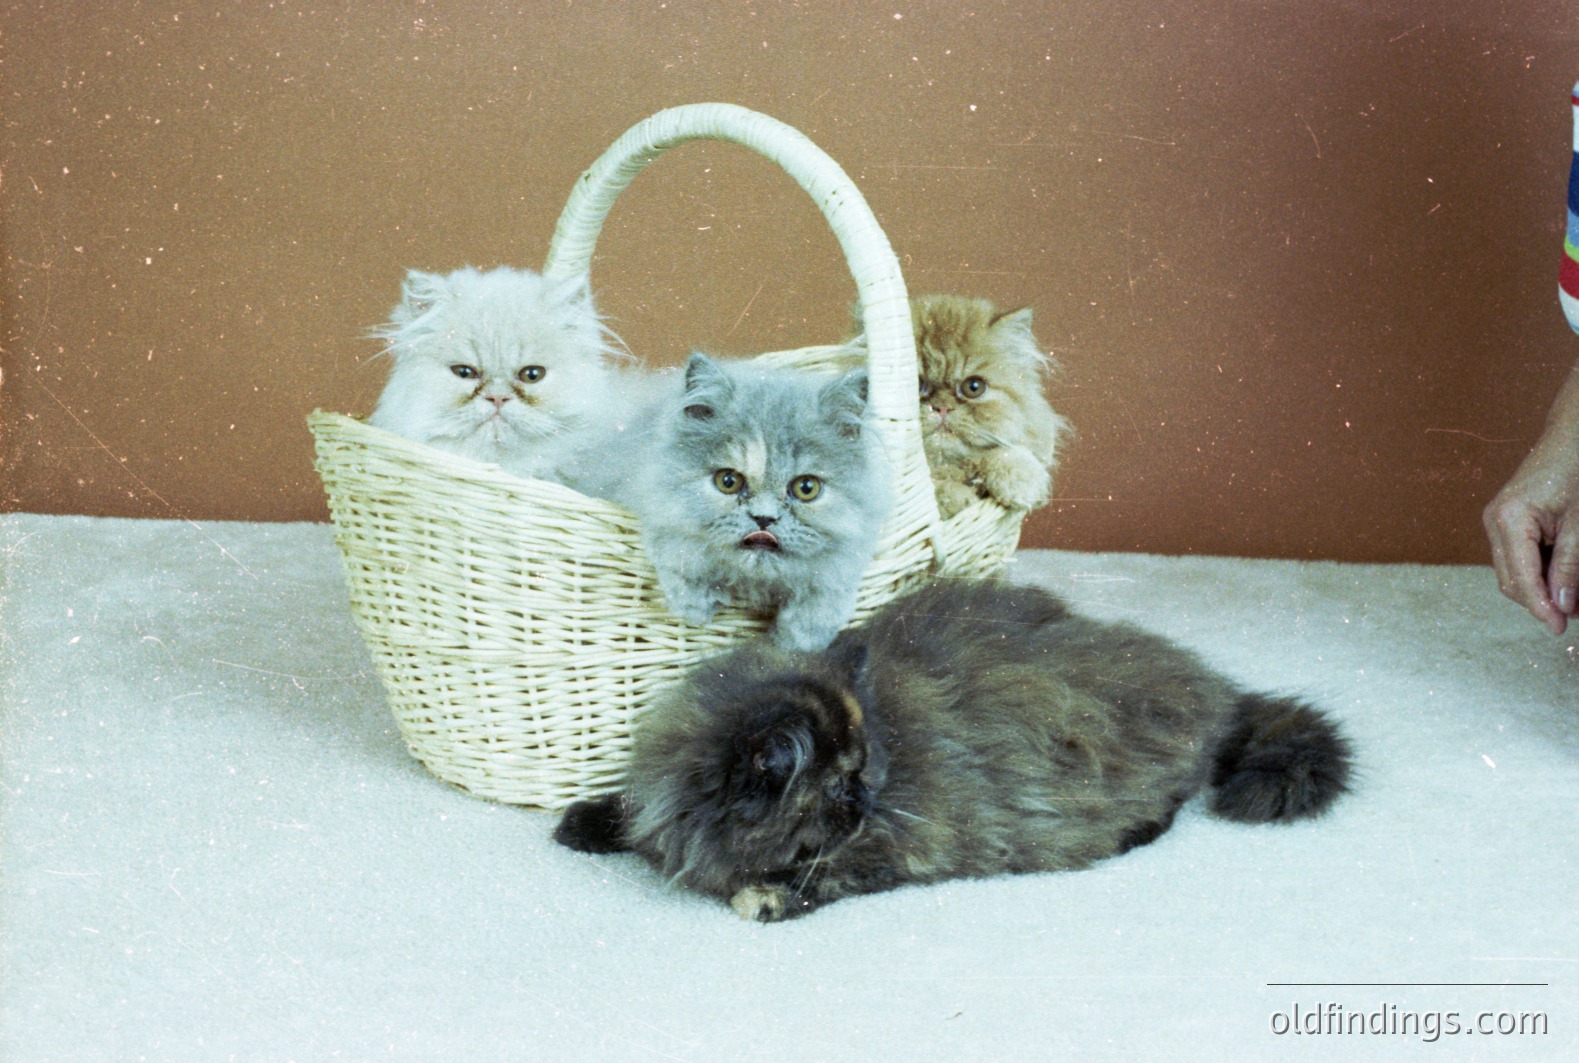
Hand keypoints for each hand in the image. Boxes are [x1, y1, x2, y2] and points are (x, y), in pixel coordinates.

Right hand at [1483, 367, 1578, 634]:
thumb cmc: (1577, 468)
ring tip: (1570, 597)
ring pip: (1512, 573)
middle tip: (1571, 617)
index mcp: (1509, 519)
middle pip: (1510, 581)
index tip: (1559, 629)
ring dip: (1538, 589)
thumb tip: (1565, 606)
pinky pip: (1516, 558)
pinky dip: (1537, 572)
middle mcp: (1494, 522)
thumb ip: (1570, 565)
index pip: (1520, 578)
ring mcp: (1496, 521)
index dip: (1540, 608)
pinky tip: (1559, 575)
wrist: (1572, 434)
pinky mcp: (1505, 521)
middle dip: (1538, 602)